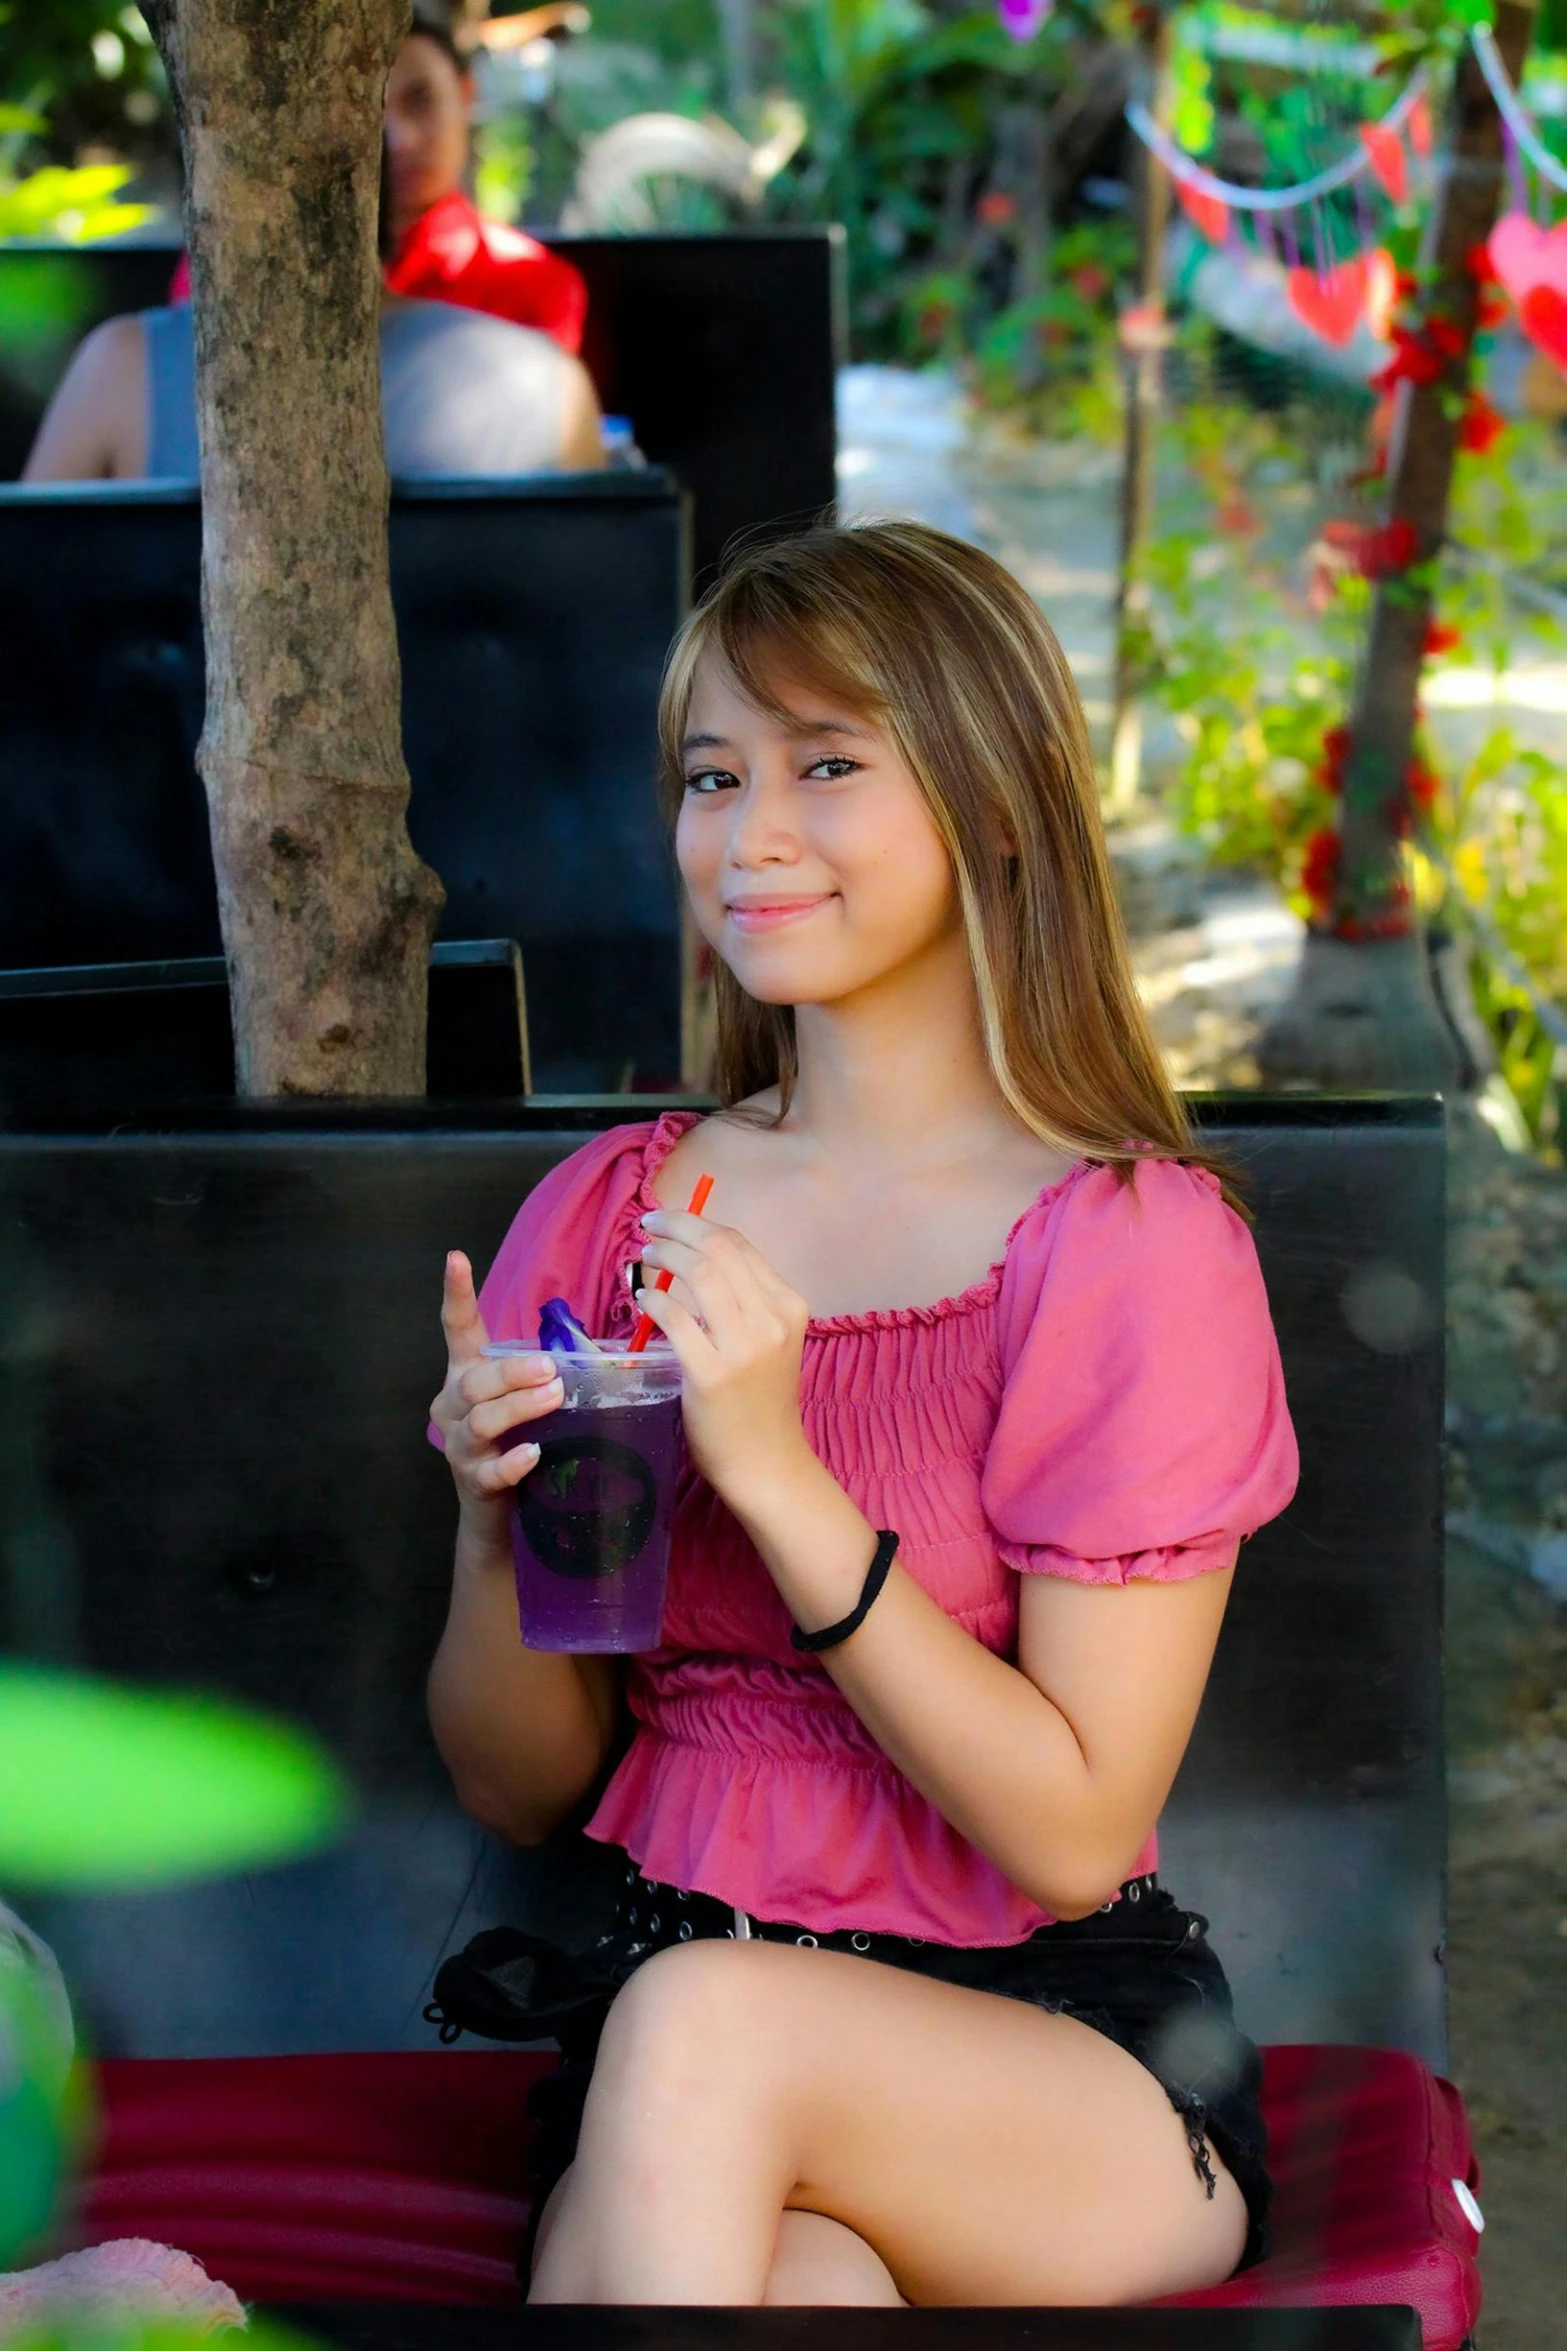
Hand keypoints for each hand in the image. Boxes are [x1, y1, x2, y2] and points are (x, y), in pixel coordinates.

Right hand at [429, 1252, 563, 1540]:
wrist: (497, 1512)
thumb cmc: (520, 1440)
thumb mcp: (527, 1398)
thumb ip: (547, 1371)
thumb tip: (603, 1349)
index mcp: (467, 1374)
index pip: (457, 1328)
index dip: (456, 1294)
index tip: (456, 1257)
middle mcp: (454, 1405)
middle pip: (475, 1380)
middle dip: (512, 1371)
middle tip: (551, 1367)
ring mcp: (461, 1446)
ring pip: (480, 1420)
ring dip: (518, 1407)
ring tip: (553, 1398)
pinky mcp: (474, 1483)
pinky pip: (491, 1471)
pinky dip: (513, 1462)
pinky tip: (533, 1455)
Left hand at [634, 1208, 811, 1506]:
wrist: (766, 1463)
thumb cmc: (760, 1401)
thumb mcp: (769, 1341)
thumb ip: (743, 1301)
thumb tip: (692, 1256)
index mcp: (789, 1306)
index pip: (739, 1244)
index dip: (698, 1222)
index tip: (670, 1221)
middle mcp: (772, 1319)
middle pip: (717, 1248)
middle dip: (676, 1226)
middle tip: (649, 1224)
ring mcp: (743, 1347)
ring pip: (697, 1273)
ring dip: (663, 1256)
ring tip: (644, 1255)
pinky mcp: (710, 1373)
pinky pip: (673, 1318)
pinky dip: (652, 1300)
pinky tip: (641, 1299)